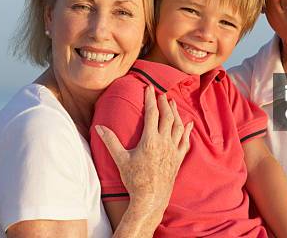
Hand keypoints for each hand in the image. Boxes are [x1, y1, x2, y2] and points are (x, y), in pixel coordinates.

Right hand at [95, 85, 192, 212]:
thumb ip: (110, 141)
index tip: (149, 88)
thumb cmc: (135, 180)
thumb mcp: (120, 159)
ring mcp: (173, 150)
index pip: (152, 113)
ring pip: (178, 126)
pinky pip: (185, 141)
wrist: (151, 198)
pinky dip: (187, 131)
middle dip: (164, 103)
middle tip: (160, 94)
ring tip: (172, 103)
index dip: (150, 99)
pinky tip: (188, 124)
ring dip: (175, 113)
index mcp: (150, 140)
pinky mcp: (178, 158)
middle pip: (167, 116)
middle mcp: (164, 142)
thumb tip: (99, 127)